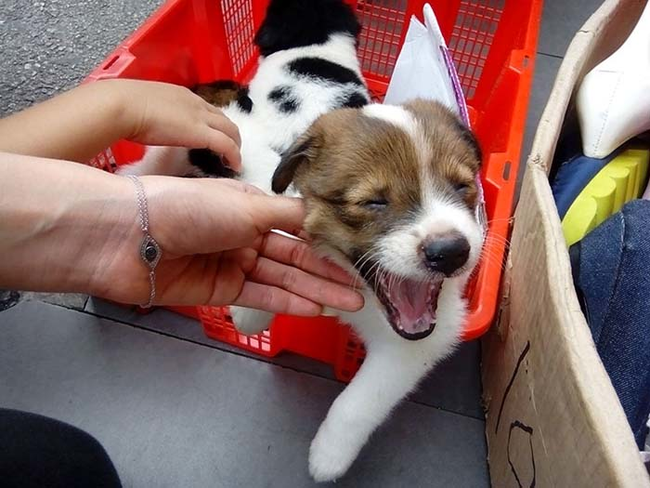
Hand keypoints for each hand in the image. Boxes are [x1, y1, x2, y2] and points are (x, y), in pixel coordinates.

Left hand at [97, 176, 363, 315]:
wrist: (131, 238)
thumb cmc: (189, 208)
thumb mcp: (246, 204)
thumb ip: (288, 215)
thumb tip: (324, 214)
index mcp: (251, 207)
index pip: (299, 228)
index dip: (327, 243)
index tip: (356, 255)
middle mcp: (246, 235)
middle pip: (295, 257)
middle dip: (328, 274)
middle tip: (362, 291)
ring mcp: (234, 264)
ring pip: (283, 279)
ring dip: (316, 291)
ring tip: (350, 304)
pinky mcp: (221, 291)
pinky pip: (261, 296)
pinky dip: (288, 302)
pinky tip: (314, 309)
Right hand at [107, 79, 241, 170]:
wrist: (122, 105)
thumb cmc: (123, 106)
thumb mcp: (143, 106)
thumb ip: (152, 114)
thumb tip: (146, 124)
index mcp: (181, 95)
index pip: (206, 108)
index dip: (214, 124)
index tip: (213, 136)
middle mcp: (195, 103)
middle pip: (223, 118)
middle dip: (230, 134)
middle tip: (230, 150)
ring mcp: (200, 117)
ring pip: (230, 130)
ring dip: (235, 144)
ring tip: (234, 160)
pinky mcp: (201, 133)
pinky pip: (227, 145)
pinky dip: (234, 155)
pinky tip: (234, 166)